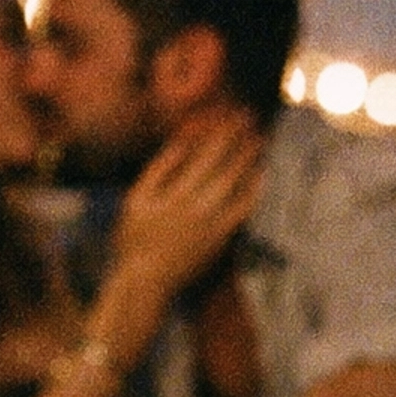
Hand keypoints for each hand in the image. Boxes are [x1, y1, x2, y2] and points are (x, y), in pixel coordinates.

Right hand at [111, 113, 264, 301]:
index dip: (221, 133)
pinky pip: (242, 211)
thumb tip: (180, 145)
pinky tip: (261, 177)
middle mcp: (198, 204)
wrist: (146, 280)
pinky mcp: (221, 239)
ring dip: (249, 160)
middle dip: (239, 139)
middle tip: (252, 118)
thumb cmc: (134, 239)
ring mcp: (212, 222)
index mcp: (176, 192)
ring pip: (236, 184)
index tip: (231, 116)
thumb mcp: (136, 200)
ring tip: (260, 140)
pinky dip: (253, 192)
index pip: (205, 154)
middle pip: (225, 164)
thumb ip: (158, 170)